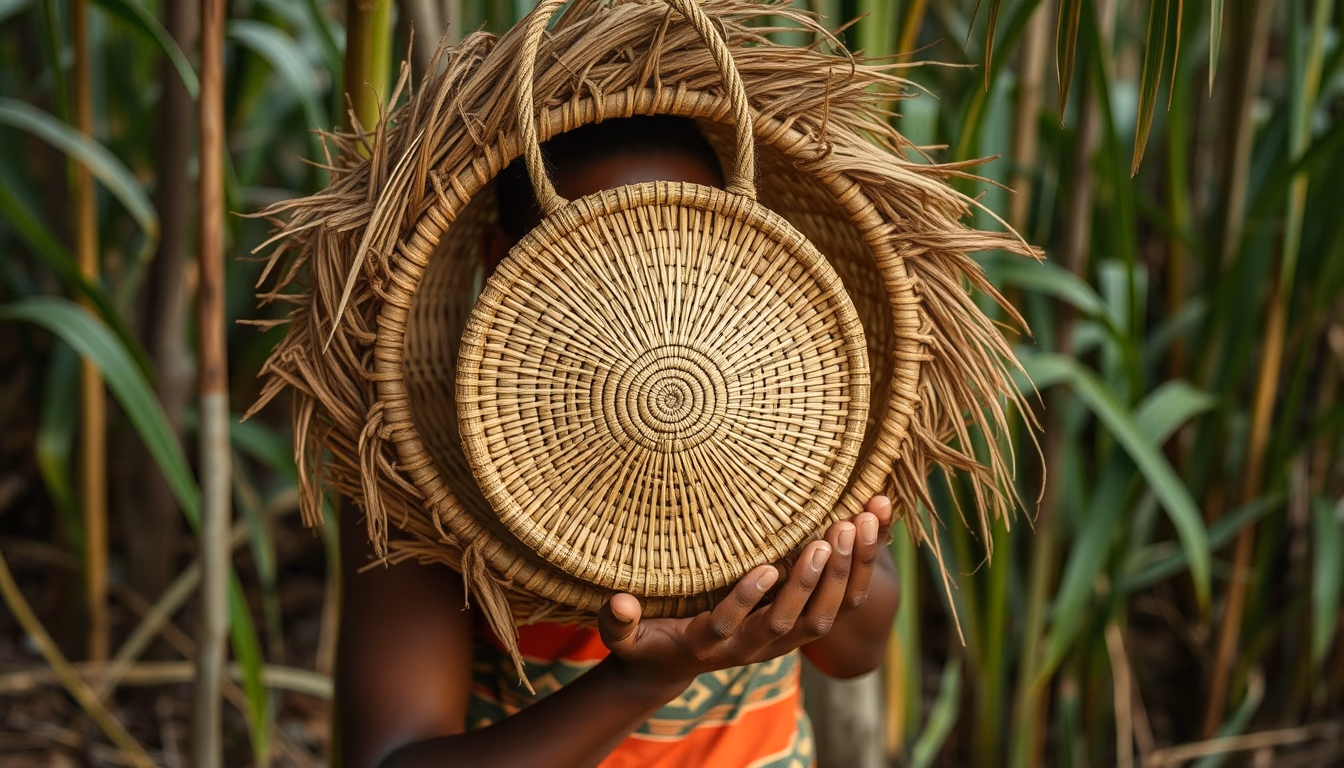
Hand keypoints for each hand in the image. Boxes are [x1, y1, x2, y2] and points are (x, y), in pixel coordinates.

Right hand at [596, 496, 896, 693]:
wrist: (677, 667)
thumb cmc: (649, 643)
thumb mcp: (626, 640)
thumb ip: (619, 624)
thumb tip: (619, 604)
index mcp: (711, 644)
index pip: (732, 626)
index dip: (748, 600)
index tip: (765, 567)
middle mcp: (754, 646)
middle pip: (794, 621)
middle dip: (815, 579)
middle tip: (831, 533)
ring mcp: (784, 638)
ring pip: (828, 615)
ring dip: (848, 569)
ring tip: (861, 519)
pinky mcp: (803, 626)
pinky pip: (843, 601)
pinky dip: (863, 564)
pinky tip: (874, 518)